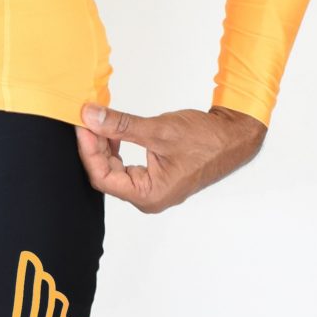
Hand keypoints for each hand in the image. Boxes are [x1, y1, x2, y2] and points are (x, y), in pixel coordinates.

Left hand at [75, 98, 264, 210]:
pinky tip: (113, 133)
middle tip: (87, 120)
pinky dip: (116, 150)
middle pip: (106, 175)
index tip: (83, 125)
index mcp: (149, 195)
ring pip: (114, 170)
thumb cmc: (206, 140)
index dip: (88, 150)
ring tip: (98, 122)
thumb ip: (121, 125)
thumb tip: (91, 118)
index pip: (103, 177)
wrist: (233, 138)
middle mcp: (148, 198)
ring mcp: (151, 189)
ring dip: (104, 147)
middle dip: (94, 147)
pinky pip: (126, 167)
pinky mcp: (155, 178)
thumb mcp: (159, 130)